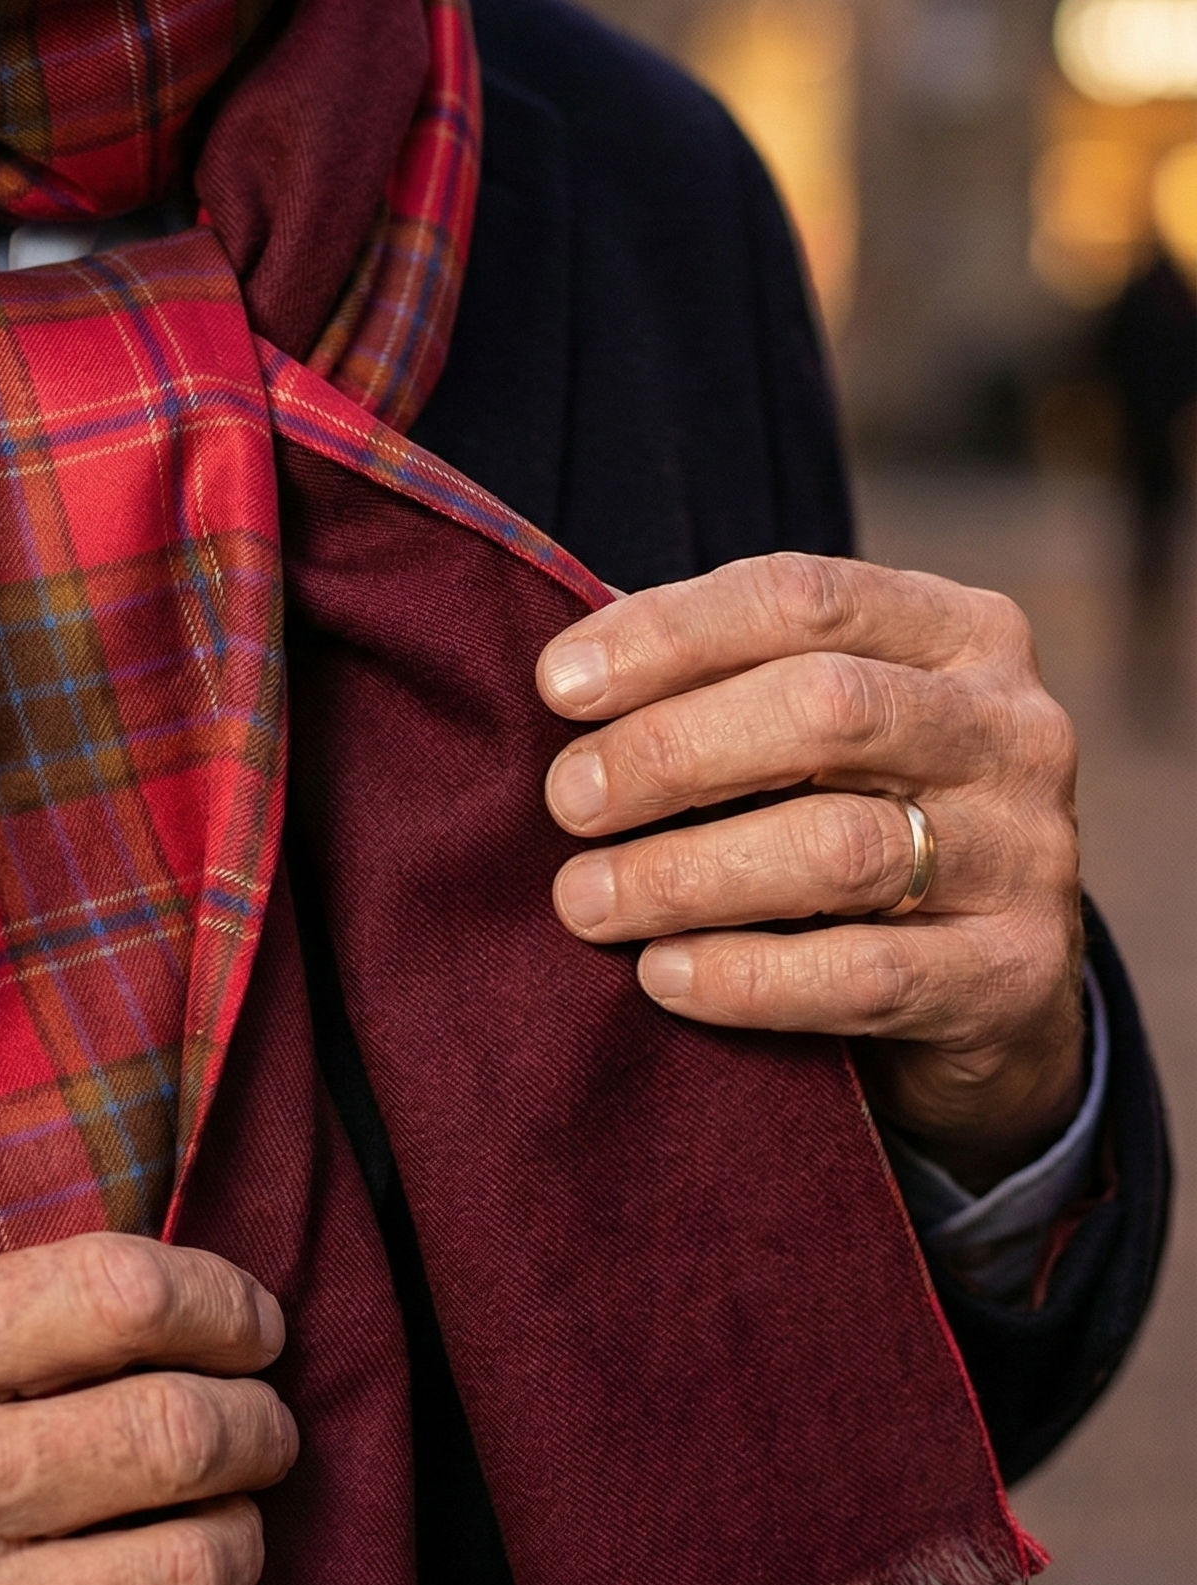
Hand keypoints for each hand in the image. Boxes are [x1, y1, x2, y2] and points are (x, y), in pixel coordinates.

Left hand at [537, 553, 1084, 1186]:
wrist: (991, 987)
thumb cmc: (860, 816)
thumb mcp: (818, 730)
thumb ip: (723, 685)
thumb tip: (563, 676)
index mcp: (959, 631)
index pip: (801, 597)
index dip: (667, 634)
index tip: (557, 685)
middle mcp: (1011, 728)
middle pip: (824, 710)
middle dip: (669, 752)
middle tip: (565, 801)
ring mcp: (1026, 853)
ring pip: (838, 848)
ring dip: (685, 873)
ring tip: (585, 899)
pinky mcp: (1013, 975)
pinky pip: (862, 976)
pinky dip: (745, 977)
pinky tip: (661, 975)